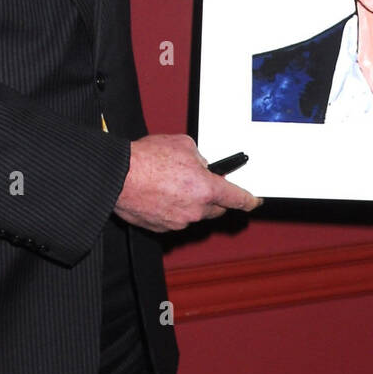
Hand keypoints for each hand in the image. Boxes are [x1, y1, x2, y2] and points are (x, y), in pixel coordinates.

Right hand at [114, 134, 261, 232]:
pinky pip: (174, 219)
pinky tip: (159, 193)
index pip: (237, 199)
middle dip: (213, 197)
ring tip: (170, 182)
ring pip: (194, 214)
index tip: (255, 202)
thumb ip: (199, 158)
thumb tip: (201, 165)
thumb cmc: (147, 159)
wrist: (117, 176)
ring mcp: (178, 222)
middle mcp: (195, 209)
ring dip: (189, 201)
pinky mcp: (161, 228)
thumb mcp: (184, 145)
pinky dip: (172, 208)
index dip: (249, 201)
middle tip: (201, 182)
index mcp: (206, 189)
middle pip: (216, 208)